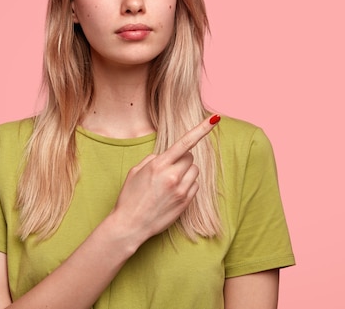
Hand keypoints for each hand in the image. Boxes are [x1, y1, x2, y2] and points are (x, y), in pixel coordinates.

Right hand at [112, 114, 219, 241]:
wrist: (130, 225)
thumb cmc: (130, 197)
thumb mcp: (136, 172)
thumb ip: (153, 159)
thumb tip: (167, 156)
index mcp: (159, 165)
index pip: (185, 142)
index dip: (201, 129)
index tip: (214, 119)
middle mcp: (172, 176)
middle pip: (190, 157)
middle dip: (182, 159)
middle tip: (168, 168)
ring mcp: (181, 190)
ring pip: (194, 171)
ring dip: (186, 172)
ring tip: (170, 182)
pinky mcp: (186, 202)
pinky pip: (195, 185)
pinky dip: (187, 185)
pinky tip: (174, 192)